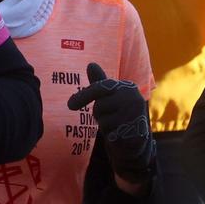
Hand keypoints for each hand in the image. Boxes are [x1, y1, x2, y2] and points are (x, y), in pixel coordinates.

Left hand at [64, 62, 153, 191]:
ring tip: (116, 125)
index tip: (69, 105)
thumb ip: (99, 83)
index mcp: (128, 87)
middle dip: (99, 114)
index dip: (84, 96)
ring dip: (105, 126)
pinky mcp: (134, 133)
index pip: (101, 88)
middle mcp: (134, 99)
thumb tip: (90, 64)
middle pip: (99, 106)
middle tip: (109, 116)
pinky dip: (111, 136)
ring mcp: (135, 117)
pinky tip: (119, 135)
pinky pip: (110, 135)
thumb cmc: (118, 113)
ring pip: (104, 122)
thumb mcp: (108, 97)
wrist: (134, 139)